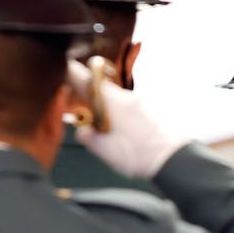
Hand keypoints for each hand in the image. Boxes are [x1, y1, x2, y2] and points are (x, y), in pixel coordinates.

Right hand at [69, 60, 182, 179]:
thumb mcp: (104, 150)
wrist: (173, 159)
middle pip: (100, 87)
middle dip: (88, 96)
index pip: (84, 78)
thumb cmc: (138, 155)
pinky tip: (122, 134)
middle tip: (80, 111)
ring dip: (105, 108)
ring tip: (104, 129)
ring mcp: (140, 102)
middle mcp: (126, 96)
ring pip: (115, 99)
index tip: (60, 72)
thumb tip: (82, 131)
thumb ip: (88, 137)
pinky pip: (128, 108)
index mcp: (111, 100)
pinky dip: (119, 115)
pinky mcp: (150, 111)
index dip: (69, 74)